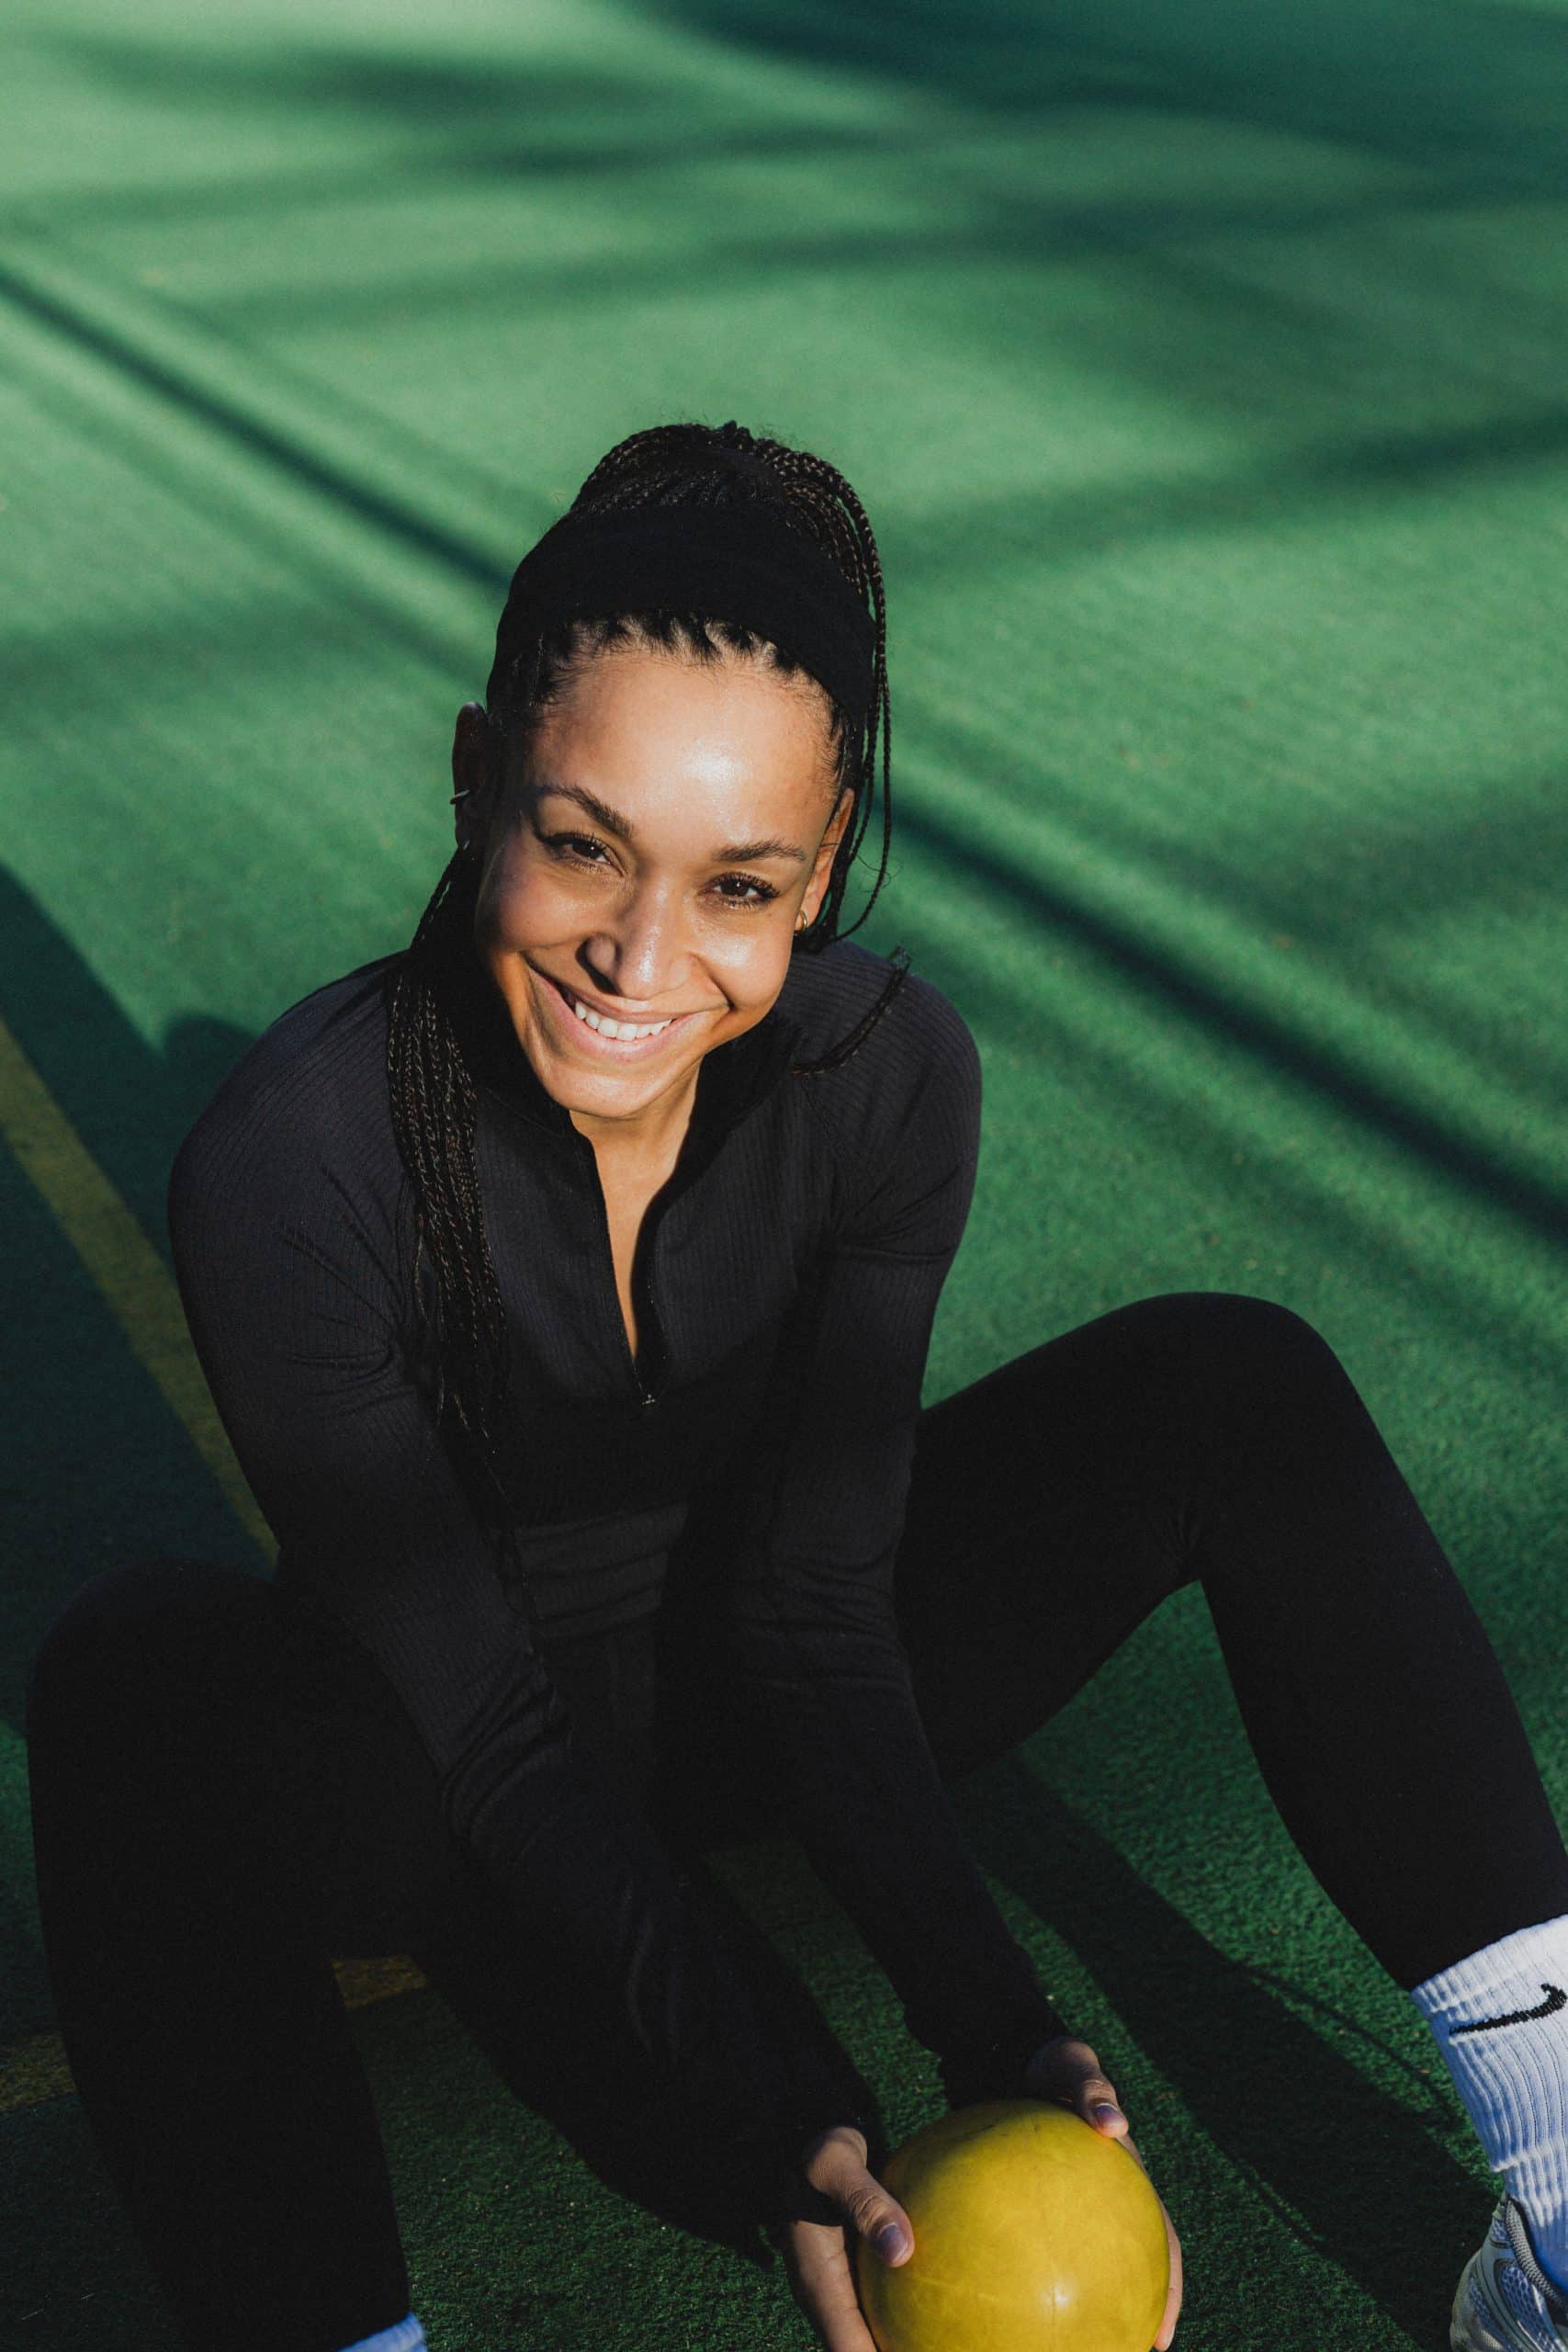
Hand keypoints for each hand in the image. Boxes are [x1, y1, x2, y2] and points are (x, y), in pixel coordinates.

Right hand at [768, 2122, 914, 2349]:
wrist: (802, 2134)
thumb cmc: (818, 2147)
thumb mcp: (838, 2162)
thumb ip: (866, 2202)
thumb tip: (902, 2251)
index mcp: (816, 2279)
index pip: (846, 2348)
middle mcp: (822, 2294)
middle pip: (854, 2350)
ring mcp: (836, 2287)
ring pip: (864, 2335)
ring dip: (893, 2343)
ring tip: (937, 2343)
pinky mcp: (851, 2274)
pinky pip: (874, 2311)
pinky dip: (900, 2323)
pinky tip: (935, 2318)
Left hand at [1021, 2032, 1183, 2349]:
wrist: (1024, 2057)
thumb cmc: (1056, 2065)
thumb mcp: (1077, 2068)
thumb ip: (1093, 2089)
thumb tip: (1113, 2123)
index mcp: (1131, 2181)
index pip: (1162, 2243)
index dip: (1168, 2290)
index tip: (1162, 2336)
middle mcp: (1110, 2201)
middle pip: (1133, 2269)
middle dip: (1134, 2314)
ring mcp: (1077, 2207)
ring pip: (1086, 2267)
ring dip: (1083, 2306)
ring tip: (1061, 2346)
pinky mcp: (1040, 2207)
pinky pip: (1037, 2248)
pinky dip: (1026, 2277)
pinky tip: (999, 2302)